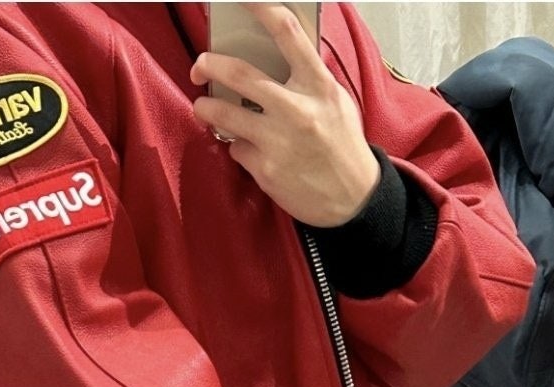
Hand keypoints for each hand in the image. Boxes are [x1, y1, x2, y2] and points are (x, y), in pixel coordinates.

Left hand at [190, 3, 380, 226]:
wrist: (352, 199)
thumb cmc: (342, 148)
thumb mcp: (335, 103)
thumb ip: (308, 79)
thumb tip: (274, 56)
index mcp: (318, 86)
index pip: (287, 33)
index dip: (260, 8)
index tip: (242, 1)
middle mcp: (297, 110)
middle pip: (240, 74)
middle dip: (210, 64)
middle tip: (200, 64)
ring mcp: (278, 141)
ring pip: (224, 114)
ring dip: (206, 108)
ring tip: (204, 107)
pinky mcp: (265, 169)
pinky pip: (236, 148)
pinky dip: (238, 147)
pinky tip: (252, 151)